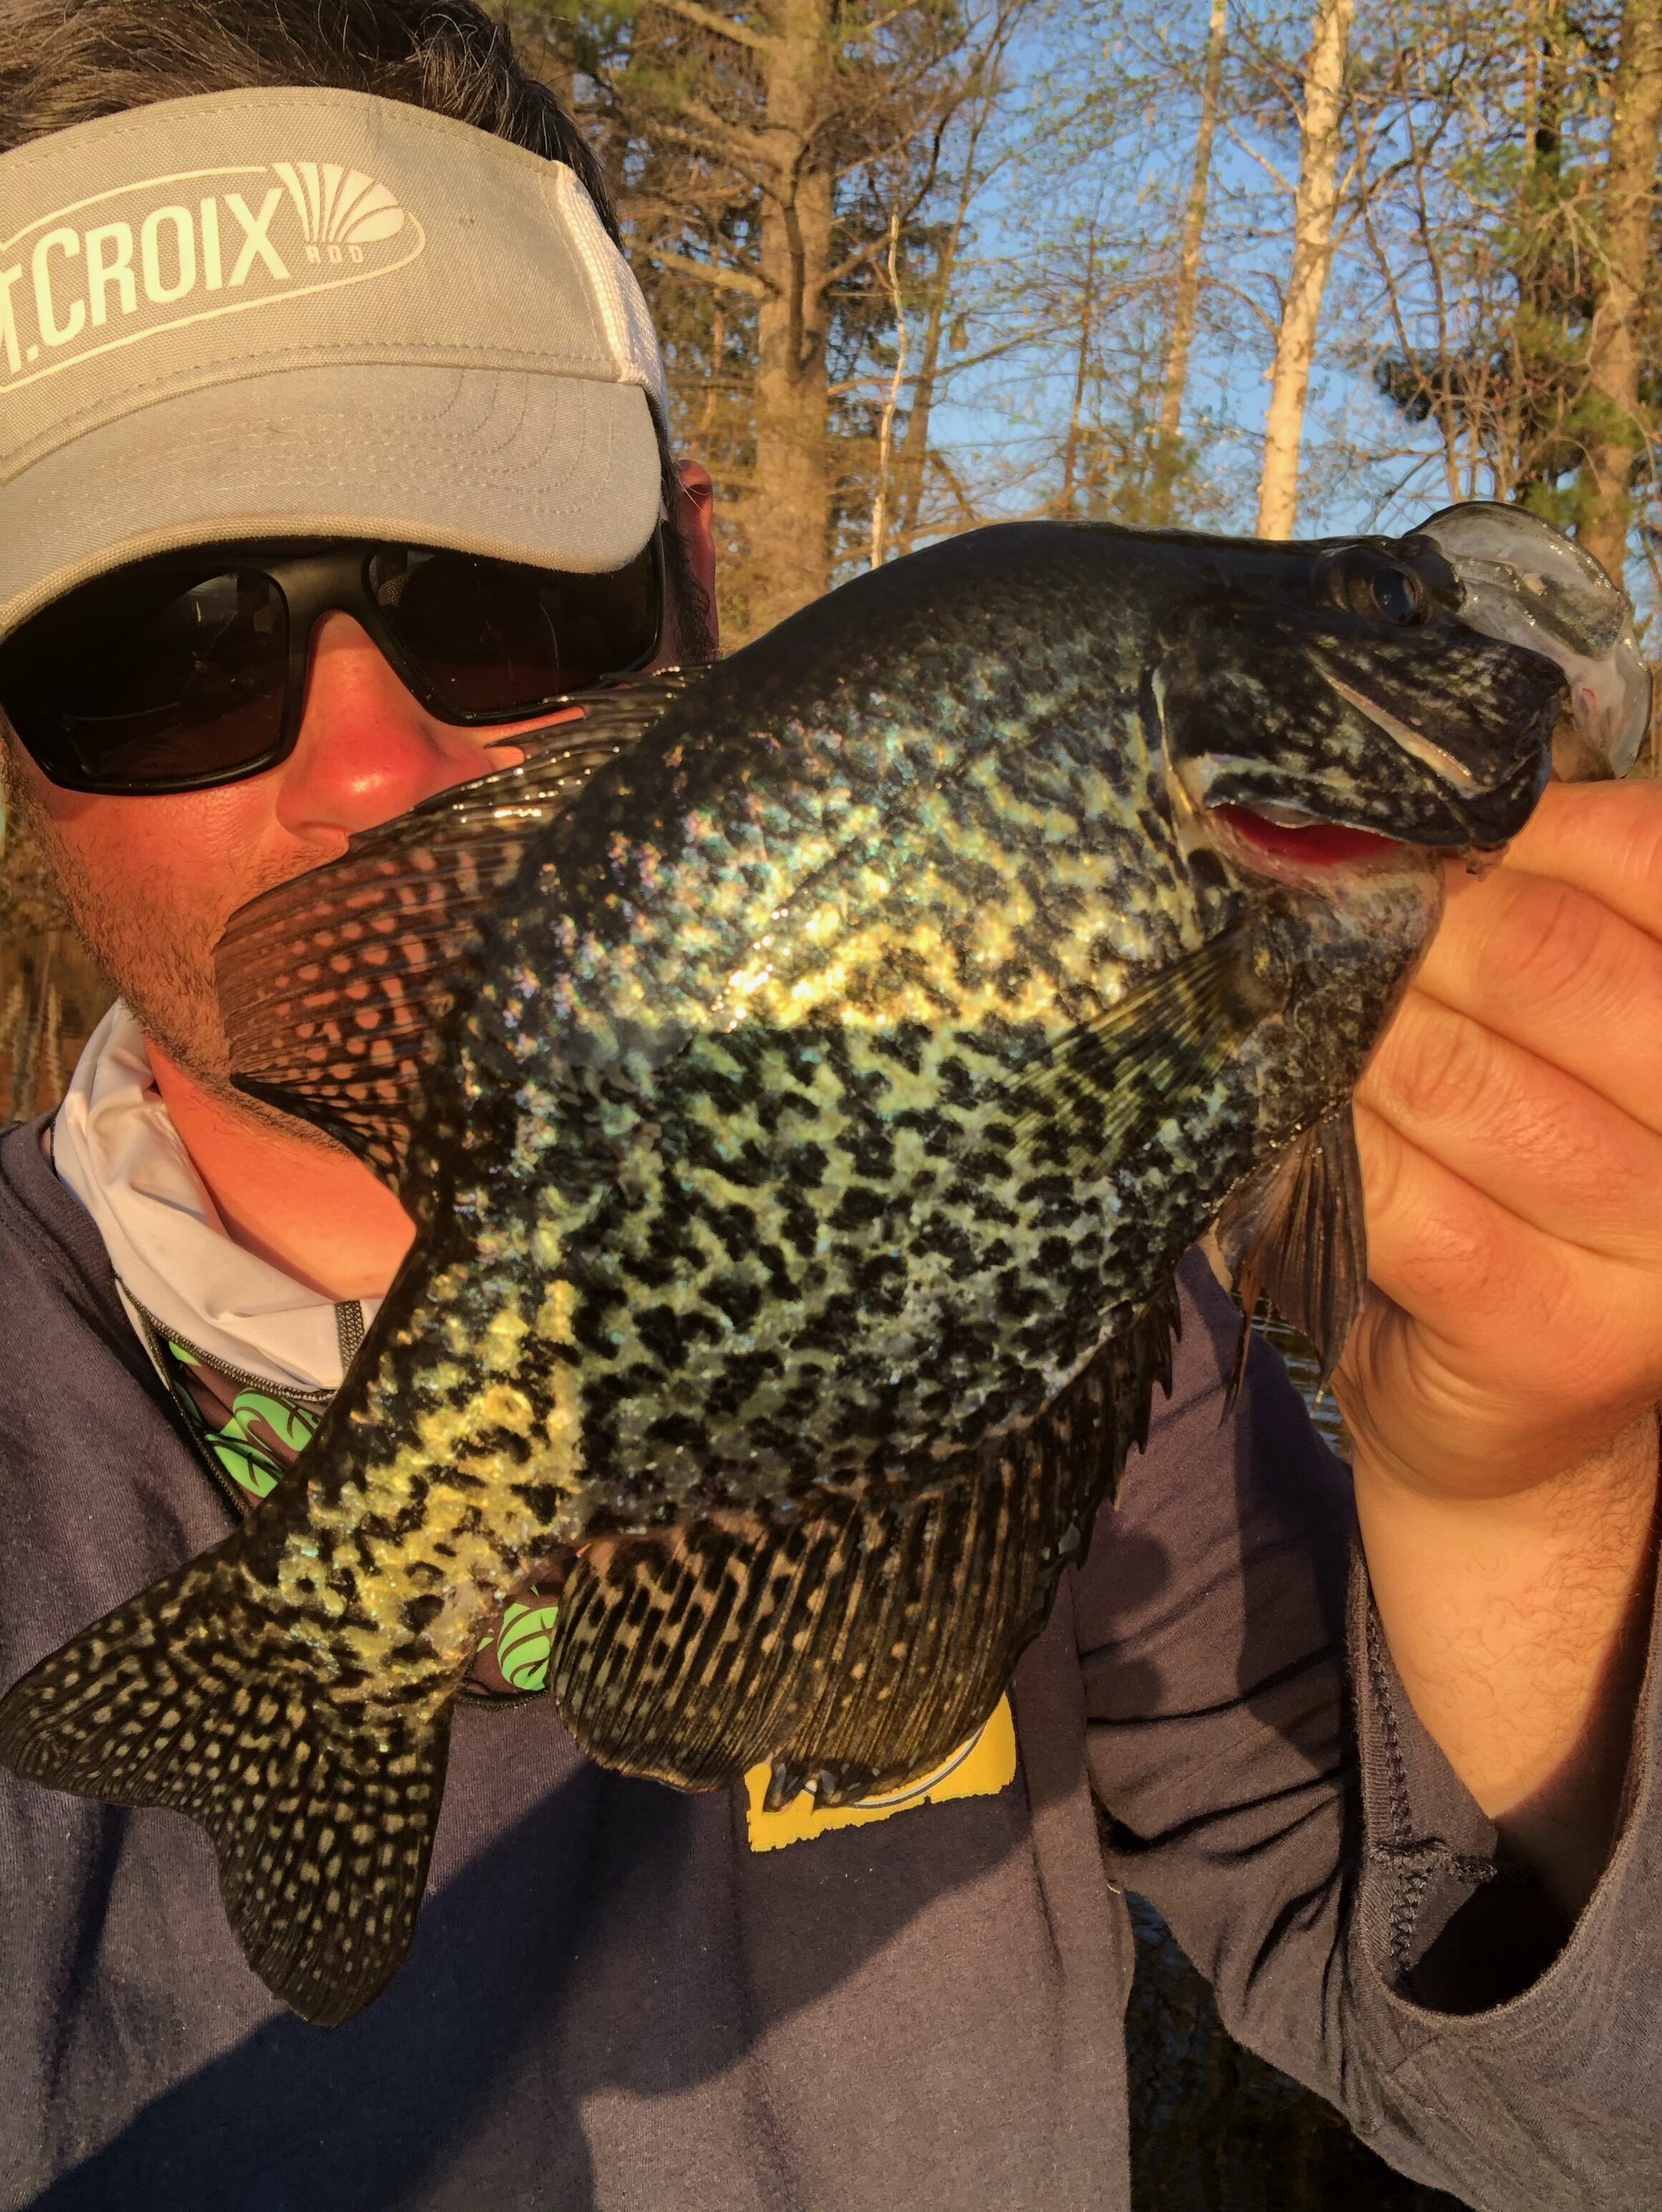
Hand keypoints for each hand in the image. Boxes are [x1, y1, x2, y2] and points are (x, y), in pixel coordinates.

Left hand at [1341, 777, 1661, 1497]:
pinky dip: (1321, 1145)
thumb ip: (1520, 926)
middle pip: (1542, 954)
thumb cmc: (1516, 1190)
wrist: (1511, 1420)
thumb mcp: (1550, 1041)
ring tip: (1279, 1009)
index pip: (1643, 855)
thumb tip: (1380, 817)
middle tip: (1313, 915)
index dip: (1505, 825)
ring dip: (1343, 1032)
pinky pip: (1404, 1196)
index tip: (1394, 830)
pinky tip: (1284, 1125)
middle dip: (1403, 922)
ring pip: (1455, 1071)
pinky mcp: (1557, 1335)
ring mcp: (1655, 1241)